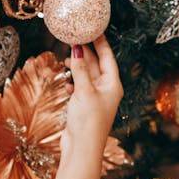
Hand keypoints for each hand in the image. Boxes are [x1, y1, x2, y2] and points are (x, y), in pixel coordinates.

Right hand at [60, 36, 122, 161]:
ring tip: (66, 58)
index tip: (95, 30)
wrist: (82, 148)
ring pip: (86, 75)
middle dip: (86, 53)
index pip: (108, 58)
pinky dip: (73, 81)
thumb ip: (81, 69)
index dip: (101, 43)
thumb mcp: (84, 91)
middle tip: (75, 38)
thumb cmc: (89, 122)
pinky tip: (67, 80)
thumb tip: (77, 49)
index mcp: (112, 85)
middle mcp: (106, 90)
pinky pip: (79, 87)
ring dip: (77, 67)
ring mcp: (95, 98)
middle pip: (97, 65)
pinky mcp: (84, 106)